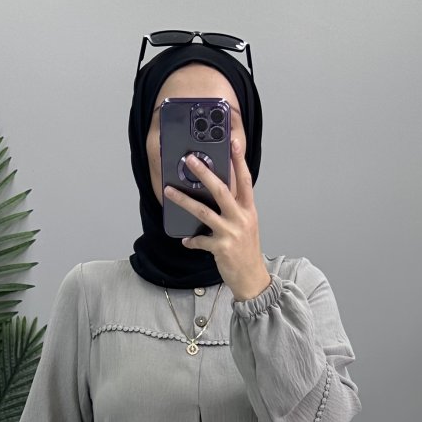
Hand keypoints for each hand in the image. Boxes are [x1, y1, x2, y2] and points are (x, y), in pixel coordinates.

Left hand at [163, 136, 271, 301]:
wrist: (252, 278)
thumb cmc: (247, 250)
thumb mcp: (246, 225)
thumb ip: (235, 208)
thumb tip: (218, 193)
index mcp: (248, 209)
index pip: (244, 180)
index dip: (239, 160)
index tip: (233, 143)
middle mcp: (241, 218)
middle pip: (221, 190)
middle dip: (204, 173)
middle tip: (191, 160)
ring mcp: (231, 233)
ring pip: (204, 212)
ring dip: (184, 201)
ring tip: (169, 191)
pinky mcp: (221, 247)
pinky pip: (200, 240)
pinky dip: (192, 240)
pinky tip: (186, 240)